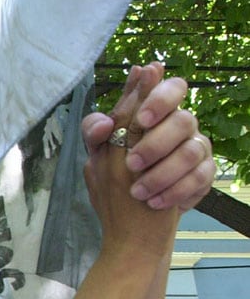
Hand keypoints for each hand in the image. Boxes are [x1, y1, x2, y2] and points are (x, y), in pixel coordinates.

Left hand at [82, 62, 213, 213]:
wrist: (134, 211)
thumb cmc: (118, 169)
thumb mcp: (100, 150)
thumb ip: (94, 131)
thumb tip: (104, 124)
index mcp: (159, 111)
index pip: (171, 88)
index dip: (160, 98)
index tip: (140, 119)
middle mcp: (182, 125)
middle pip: (183, 120)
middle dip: (156, 142)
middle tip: (132, 164)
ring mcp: (197, 148)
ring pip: (191, 151)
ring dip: (162, 173)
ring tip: (137, 191)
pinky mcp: (205, 173)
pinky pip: (199, 178)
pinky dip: (174, 192)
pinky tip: (154, 202)